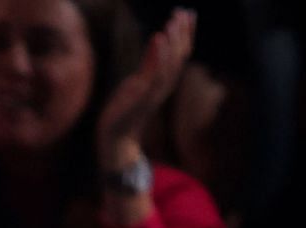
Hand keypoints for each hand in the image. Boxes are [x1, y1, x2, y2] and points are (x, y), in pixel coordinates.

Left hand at [95, 6, 195, 172]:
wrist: (117, 137)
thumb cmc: (127, 109)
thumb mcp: (140, 80)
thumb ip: (150, 61)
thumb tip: (159, 38)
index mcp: (164, 82)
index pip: (180, 54)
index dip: (186, 34)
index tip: (189, 13)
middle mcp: (163, 86)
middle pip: (179, 56)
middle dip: (183, 34)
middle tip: (185, 12)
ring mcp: (154, 92)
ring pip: (170, 63)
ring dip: (173, 41)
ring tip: (173, 21)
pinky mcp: (143, 96)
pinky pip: (154, 73)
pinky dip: (158, 55)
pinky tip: (158, 37)